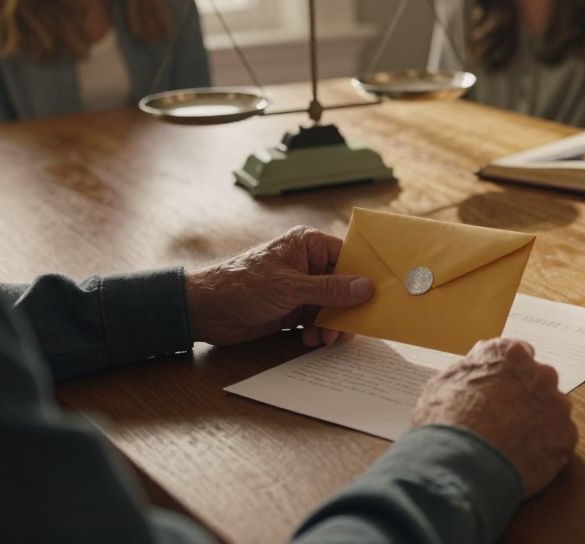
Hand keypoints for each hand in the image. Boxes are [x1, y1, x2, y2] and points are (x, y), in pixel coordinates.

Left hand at [185, 226, 372, 346]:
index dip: (364, 277)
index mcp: (309, 245)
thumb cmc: (242, 285)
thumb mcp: (290, 288)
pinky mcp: (292, 309)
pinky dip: (318, 331)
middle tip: (348, 329)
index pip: (349, 257)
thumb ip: (330, 289)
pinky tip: (309, 339)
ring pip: (333, 307)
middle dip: (348, 309)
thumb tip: (366, 287)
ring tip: (323, 337)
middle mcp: (308, 264)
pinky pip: (318, 320)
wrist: (205, 310)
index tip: (379, 297)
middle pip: (344, 286)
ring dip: (332, 324)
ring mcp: (301, 288)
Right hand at [411, 338, 576, 496]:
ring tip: (515, 443)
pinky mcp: (566, 436)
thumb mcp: (444, 382)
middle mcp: (540, 372)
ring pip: (553, 409)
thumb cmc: (446, 420)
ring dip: (539, 421)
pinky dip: (546, 448)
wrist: (462, 463)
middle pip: (539, 380)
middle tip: (505, 418)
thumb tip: (478, 361)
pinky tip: (525, 459)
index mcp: (510, 354)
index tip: (499, 389)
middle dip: (526, 396)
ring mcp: (557, 405)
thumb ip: (469, 368)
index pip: (518, 354)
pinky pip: (559, 439)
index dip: (507, 374)